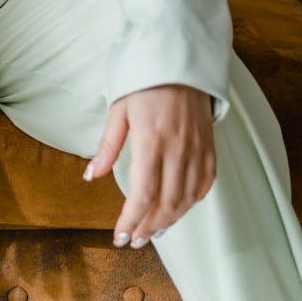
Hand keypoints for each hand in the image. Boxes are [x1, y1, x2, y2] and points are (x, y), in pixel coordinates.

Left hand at [83, 84, 215, 247]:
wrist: (180, 59)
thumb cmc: (144, 81)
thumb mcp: (119, 108)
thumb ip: (108, 145)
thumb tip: (92, 175)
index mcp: (151, 138)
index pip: (142, 193)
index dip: (130, 220)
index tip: (119, 237)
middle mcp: (177, 147)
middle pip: (165, 202)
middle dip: (148, 227)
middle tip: (133, 241)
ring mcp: (196, 148)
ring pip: (186, 198)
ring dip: (169, 220)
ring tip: (152, 232)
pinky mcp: (209, 146)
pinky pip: (204, 184)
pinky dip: (191, 202)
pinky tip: (178, 209)